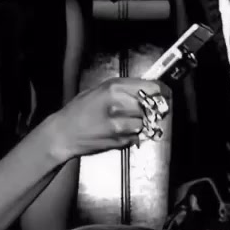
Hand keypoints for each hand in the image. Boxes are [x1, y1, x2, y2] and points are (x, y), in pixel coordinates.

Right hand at [51, 77, 165, 159]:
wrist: (63, 133)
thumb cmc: (79, 110)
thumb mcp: (99, 90)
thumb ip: (122, 89)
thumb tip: (147, 88)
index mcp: (114, 88)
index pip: (152, 88)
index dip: (162, 92)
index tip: (165, 95)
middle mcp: (119, 105)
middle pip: (151, 107)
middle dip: (150, 110)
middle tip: (145, 111)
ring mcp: (120, 125)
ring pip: (145, 123)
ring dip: (140, 124)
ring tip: (125, 122)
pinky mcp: (119, 140)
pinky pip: (136, 137)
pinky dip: (132, 136)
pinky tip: (119, 132)